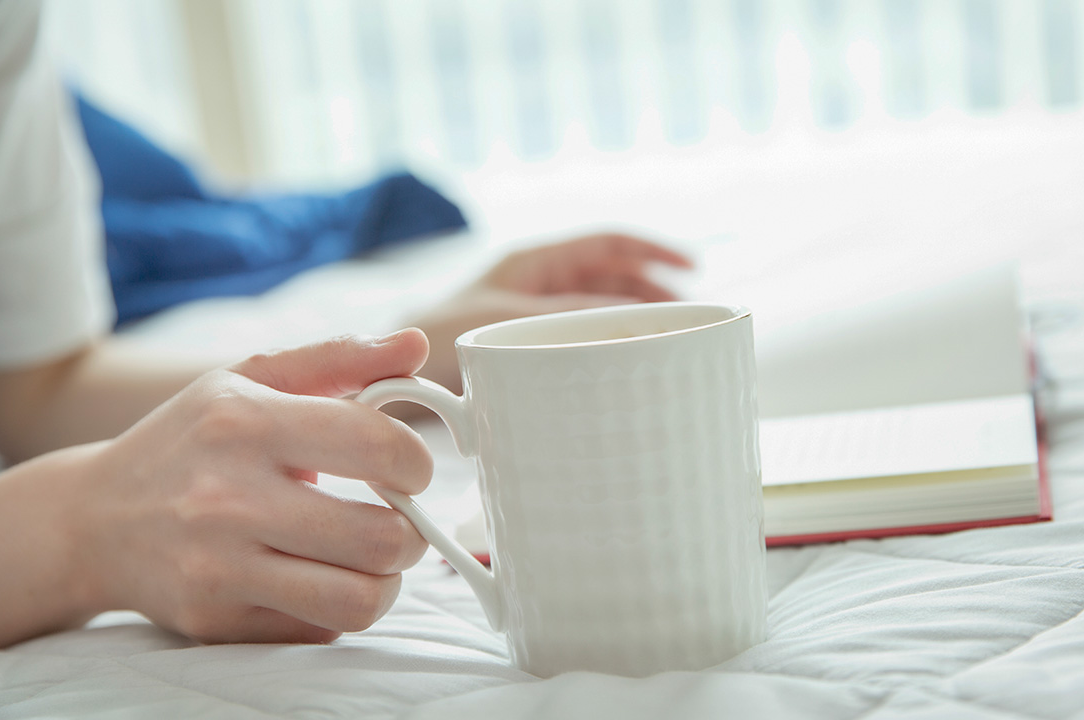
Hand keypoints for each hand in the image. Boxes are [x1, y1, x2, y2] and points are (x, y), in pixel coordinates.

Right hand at [75, 331, 433, 643]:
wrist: (92, 520)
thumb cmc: (190, 440)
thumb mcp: (250, 380)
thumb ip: (340, 358)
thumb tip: (416, 345)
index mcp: (243, 421)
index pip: (376, 447)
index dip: (416, 462)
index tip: (409, 469)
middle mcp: (227, 497)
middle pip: (380, 537)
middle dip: (412, 532)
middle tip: (400, 521)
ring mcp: (218, 567)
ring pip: (359, 599)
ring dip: (386, 581)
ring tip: (371, 557)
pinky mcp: (215, 620)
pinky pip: (319, 629)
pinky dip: (335, 608)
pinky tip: (317, 577)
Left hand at [409, 233, 692, 392]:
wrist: (390, 372)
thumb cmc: (437, 334)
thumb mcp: (507, 321)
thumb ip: (565, 322)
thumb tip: (625, 328)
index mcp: (535, 261)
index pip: (609, 243)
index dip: (654, 251)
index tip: (693, 267)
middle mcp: (539, 282)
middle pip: (613, 275)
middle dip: (653, 288)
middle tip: (690, 313)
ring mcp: (534, 313)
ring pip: (600, 307)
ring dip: (635, 318)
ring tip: (670, 340)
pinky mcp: (528, 347)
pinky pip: (580, 339)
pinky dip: (609, 346)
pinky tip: (627, 366)